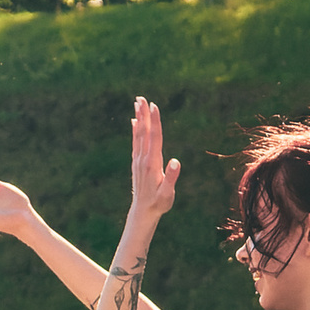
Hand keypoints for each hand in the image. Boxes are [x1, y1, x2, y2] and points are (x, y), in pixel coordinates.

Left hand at [128, 96, 180, 222]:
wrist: (142, 212)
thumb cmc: (159, 203)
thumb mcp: (168, 194)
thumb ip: (171, 178)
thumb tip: (176, 162)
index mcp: (152, 163)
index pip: (154, 137)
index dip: (155, 121)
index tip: (154, 106)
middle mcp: (143, 159)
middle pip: (144, 132)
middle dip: (144, 115)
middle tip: (141, 98)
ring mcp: (138, 161)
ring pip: (138, 135)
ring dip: (138, 118)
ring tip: (137, 103)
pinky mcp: (136, 163)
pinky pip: (135, 142)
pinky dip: (134, 130)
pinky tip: (134, 121)